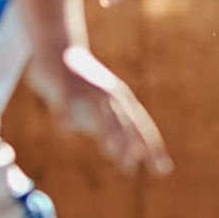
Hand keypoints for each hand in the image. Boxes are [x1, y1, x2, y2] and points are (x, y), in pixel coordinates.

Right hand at [26, 47, 172, 175]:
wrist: (58, 47)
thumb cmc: (80, 85)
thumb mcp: (99, 110)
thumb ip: (113, 133)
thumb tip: (132, 158)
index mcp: (121, 101)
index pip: (140, 127)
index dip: (151, 147)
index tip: (161, 170)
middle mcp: (108, 94)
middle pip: (123, 121)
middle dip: (129, 142)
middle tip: (132, 163)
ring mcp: (86, 88)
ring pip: (100, 111)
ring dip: (107, 131)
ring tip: (111, 151)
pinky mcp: (63, 83)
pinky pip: (65, 101)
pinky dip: (65, 115)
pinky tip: (65, 131)